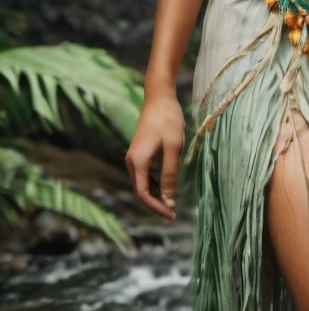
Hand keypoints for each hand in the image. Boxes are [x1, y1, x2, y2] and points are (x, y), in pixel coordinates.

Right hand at [125, 94, 184, 218]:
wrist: (159, 96)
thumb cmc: (168, 120)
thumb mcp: (173, 147)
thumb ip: (170, 174)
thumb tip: (169, 200)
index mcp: (138, 162)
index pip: (143, 195)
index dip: (156, 208)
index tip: (172, 214)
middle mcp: (132, 161)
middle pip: (141, 191)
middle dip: (156, 204)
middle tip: (174, 212)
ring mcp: (135, 157)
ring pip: (143, 183)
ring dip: (156, 194)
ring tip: (173, 201)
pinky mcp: (140, 152)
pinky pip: (146, 174)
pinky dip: (156, 183)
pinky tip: (169, 185)